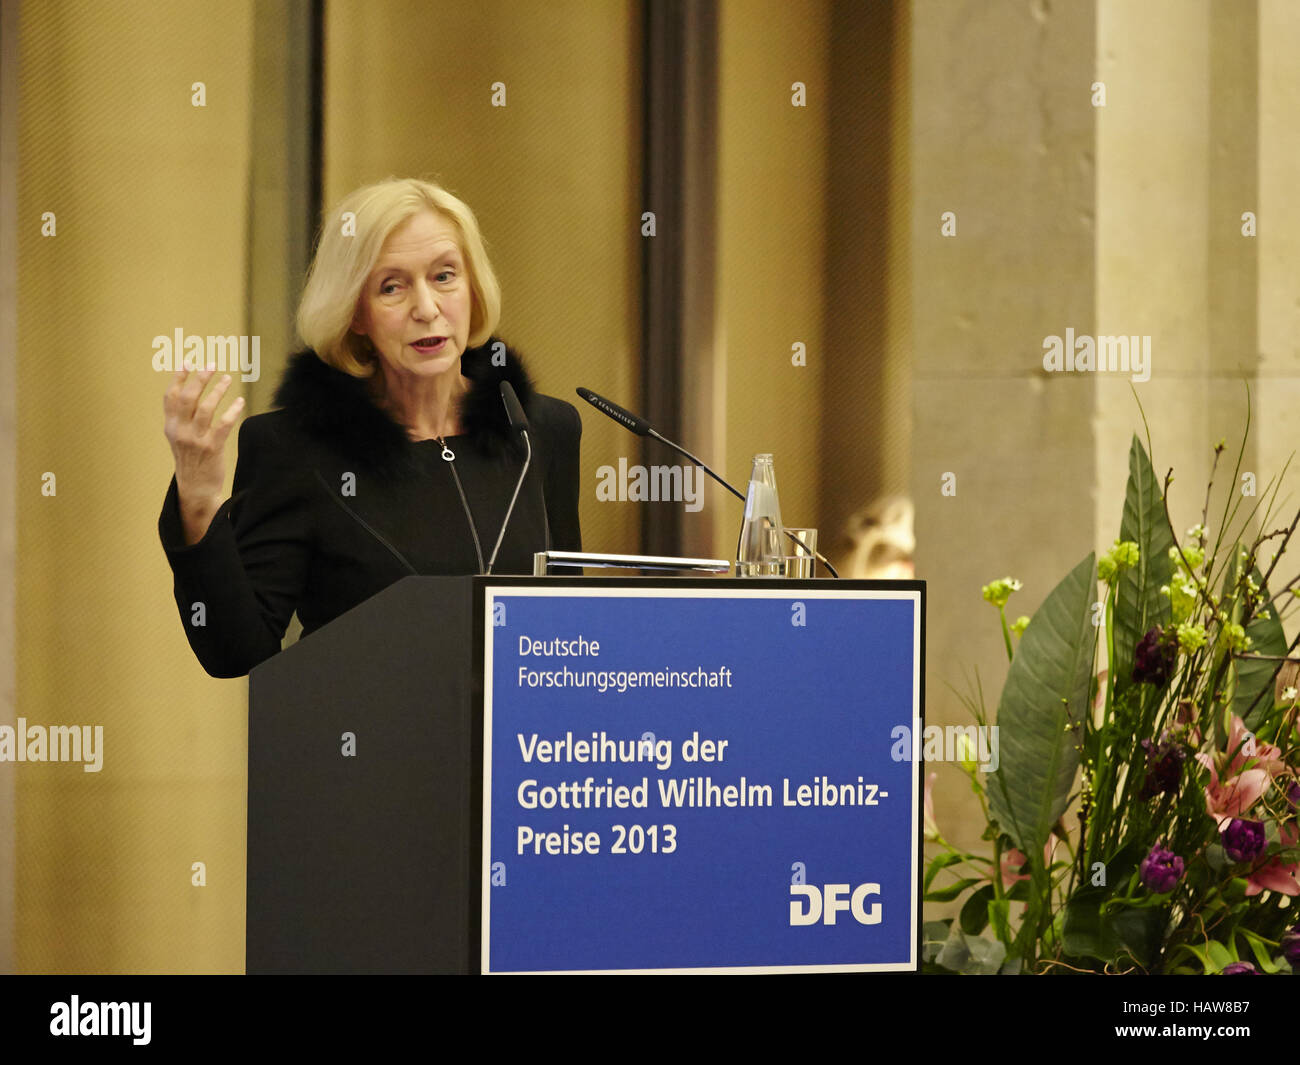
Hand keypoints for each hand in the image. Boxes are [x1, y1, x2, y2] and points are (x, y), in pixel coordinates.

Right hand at [163, 368, 244, 543]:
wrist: (196, 488)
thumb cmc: (190, 460)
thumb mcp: (178, 438)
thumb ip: (180, 418)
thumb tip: (186, 392)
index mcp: (171, 427)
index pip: (171, 398)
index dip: (178, 378)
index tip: (188, 362)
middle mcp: (180, 431)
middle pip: (188, 398)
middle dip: (200, 379)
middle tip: (211, 364)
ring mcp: (196, 440)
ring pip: (206, 408)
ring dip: (218, 390)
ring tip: (228, 378)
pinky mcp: (212, 448)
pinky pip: (224, 424)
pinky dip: (232, 410)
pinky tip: (240, 401)